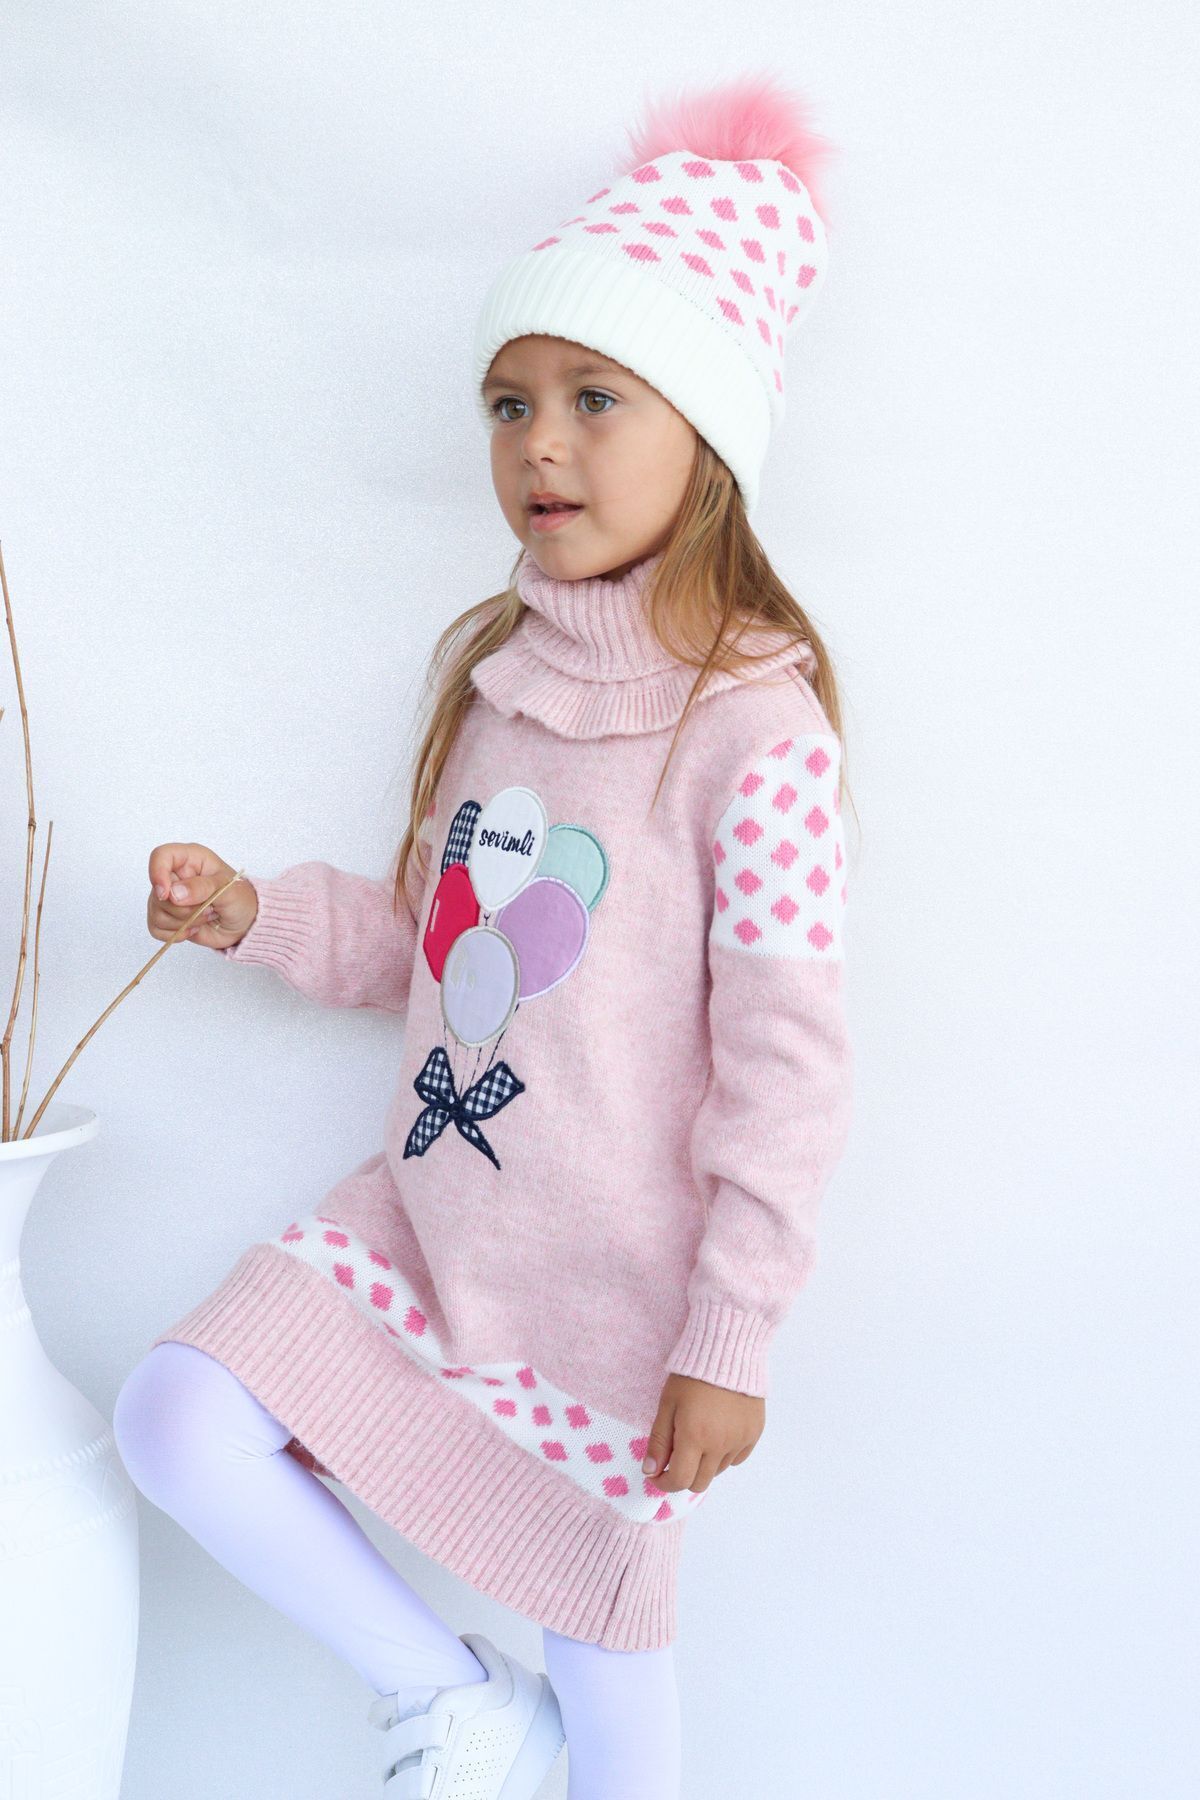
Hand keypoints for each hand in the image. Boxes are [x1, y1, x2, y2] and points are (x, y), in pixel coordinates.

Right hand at [147, 842, 256, 949]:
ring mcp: (169, 898)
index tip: (167, 894)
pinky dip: (175, 934)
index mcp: (190, 859)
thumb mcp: (228, 889)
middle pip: (157, 893)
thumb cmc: (240, 898)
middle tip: (209, 908)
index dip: (157, 873)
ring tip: (206, 916)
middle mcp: (175, 876)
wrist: (244, 924)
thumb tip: (174, 894)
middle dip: (183, 908)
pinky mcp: (168, 918)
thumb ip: (202, 888)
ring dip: (183, 922)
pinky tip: (194, 928)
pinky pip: (156, 929)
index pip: (161, 856)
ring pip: (156, 913)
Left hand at [641, 1371, 764, 1494]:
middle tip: (675, 1457)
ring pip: (718, 1471)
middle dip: (683, 1476)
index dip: (664, 1483)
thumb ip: (659, 1441)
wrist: (728, 1351)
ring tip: (698, 1438)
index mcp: (695, 1437)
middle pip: (700, 1483)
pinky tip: (717, 1434)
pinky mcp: (754, 1434)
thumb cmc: (691, 1375)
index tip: (656, 1475)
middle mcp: (720, 1445)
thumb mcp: (668, 1404)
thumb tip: (650, 1472)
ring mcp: (740, 1441)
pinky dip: (724, 1455)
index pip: (679, 1480)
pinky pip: (737, 1458)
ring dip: (704, 1464)